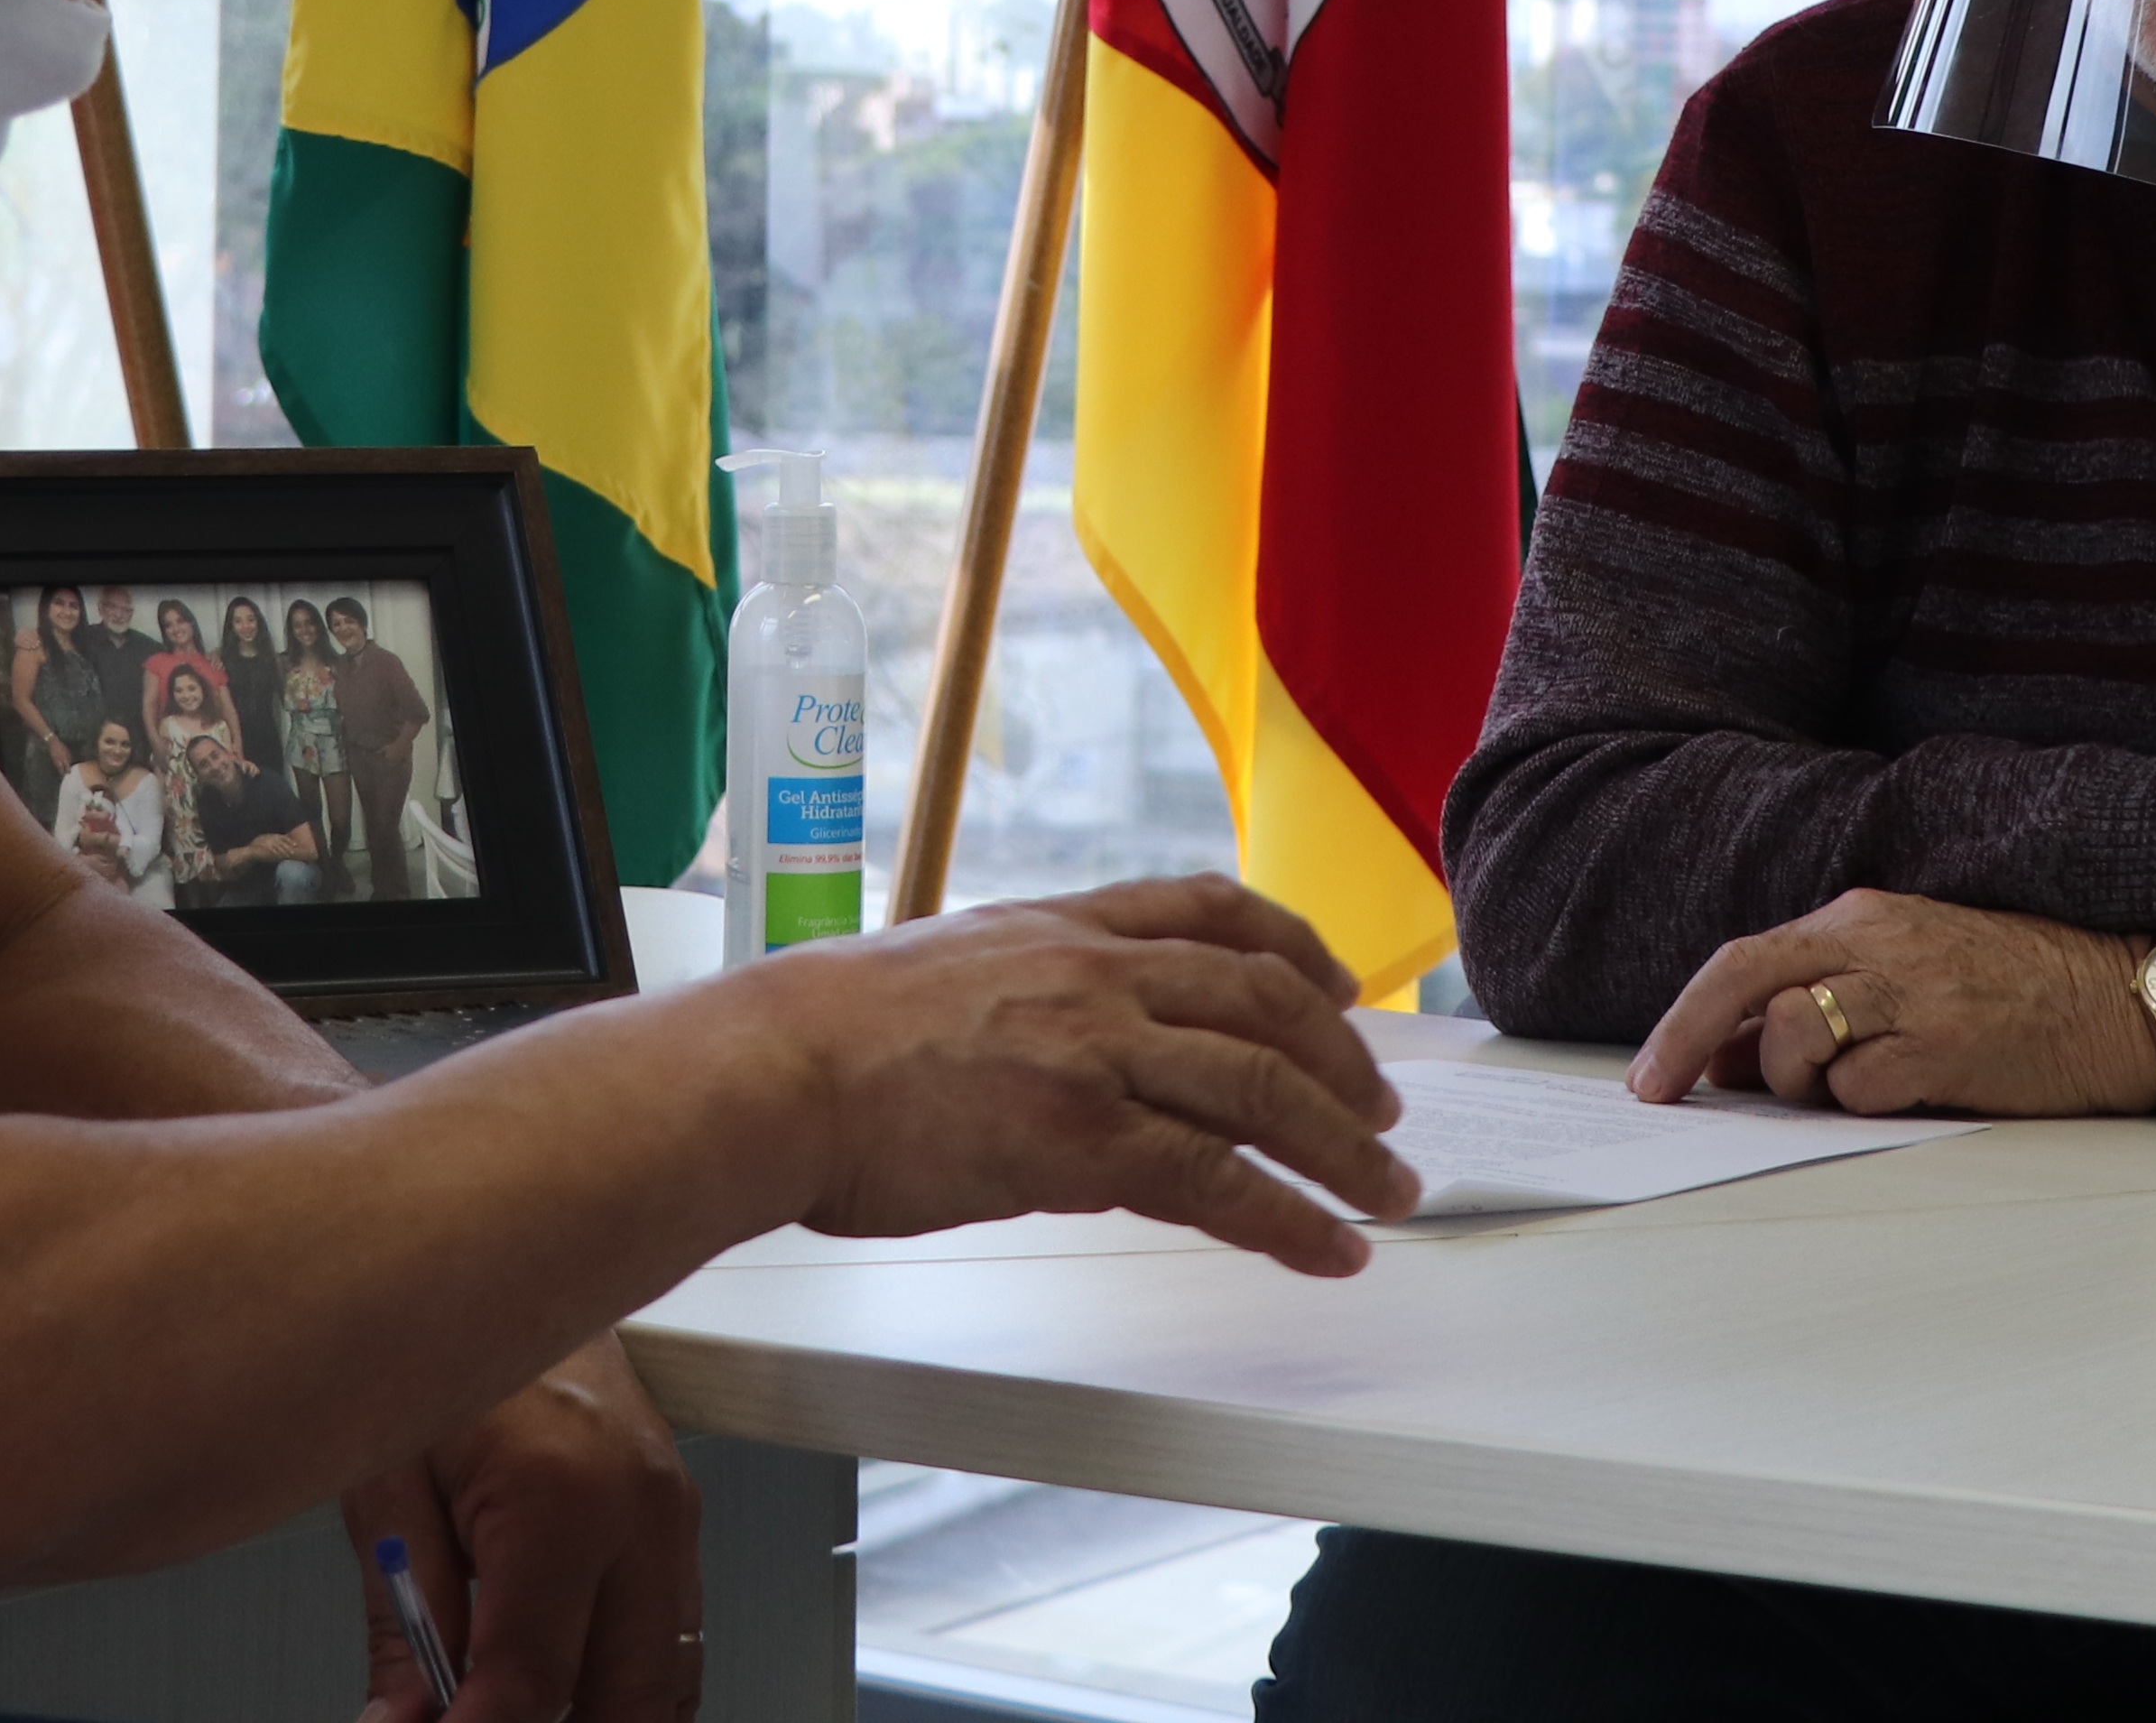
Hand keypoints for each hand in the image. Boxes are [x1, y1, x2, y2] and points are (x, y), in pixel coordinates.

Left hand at [343, 1333, 700, 1722]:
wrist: (512, 1250)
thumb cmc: (449, 1334)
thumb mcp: (390, 1476)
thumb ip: (404, 1615)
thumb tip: (403, 1720)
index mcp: (563, 1495)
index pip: (531, 1678)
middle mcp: (640, 1511)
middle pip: (624, 1702)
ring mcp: (675, 1519)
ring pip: (667, 1686)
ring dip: (595, 1716)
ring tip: (516, 1710)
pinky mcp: (681, 1523)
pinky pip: (676, 1644)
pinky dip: (625, 1689)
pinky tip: (568, 1694)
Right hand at [751, 876, 1415, 1275]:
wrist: (770, 1075)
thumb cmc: (822, 1038)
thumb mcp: (943, 970)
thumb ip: (1022, 990)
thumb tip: (1054, 1037)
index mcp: (1058, 926)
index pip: (1209, 909)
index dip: (1293, 945)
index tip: (1335, 983)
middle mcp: (1093, 974)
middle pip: (1264, 998)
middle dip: (1343, 1058)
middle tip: (1382, 1109)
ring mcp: (1094, 1052)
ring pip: (1263, 1086)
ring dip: (1343, 1146)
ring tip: (1385, 1190)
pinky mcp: (1082, 1138)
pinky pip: (1217, 1180)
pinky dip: (1289, 1218)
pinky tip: (1326, 1245)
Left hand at [1625, 890, 2155, 1116]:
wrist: (2119, 996)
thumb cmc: (2007, 989)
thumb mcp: (1901, 973)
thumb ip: (1814, 1003)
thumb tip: (1724, 1058)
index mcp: (1859, 920)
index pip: (1743, 959)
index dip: (1684, 1018)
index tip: (1650, 1075)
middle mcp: (1876, 945)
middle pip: (1747, 982)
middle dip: (1687, 1039)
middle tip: (1664, 1092)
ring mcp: (1913, 994)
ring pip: (1796, 1034)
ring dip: (1794, 1079)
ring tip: (1843, 1086)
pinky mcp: (1949, 1047)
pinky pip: (1861, 1088)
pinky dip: (1859, 1104)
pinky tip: (1902, 1093)